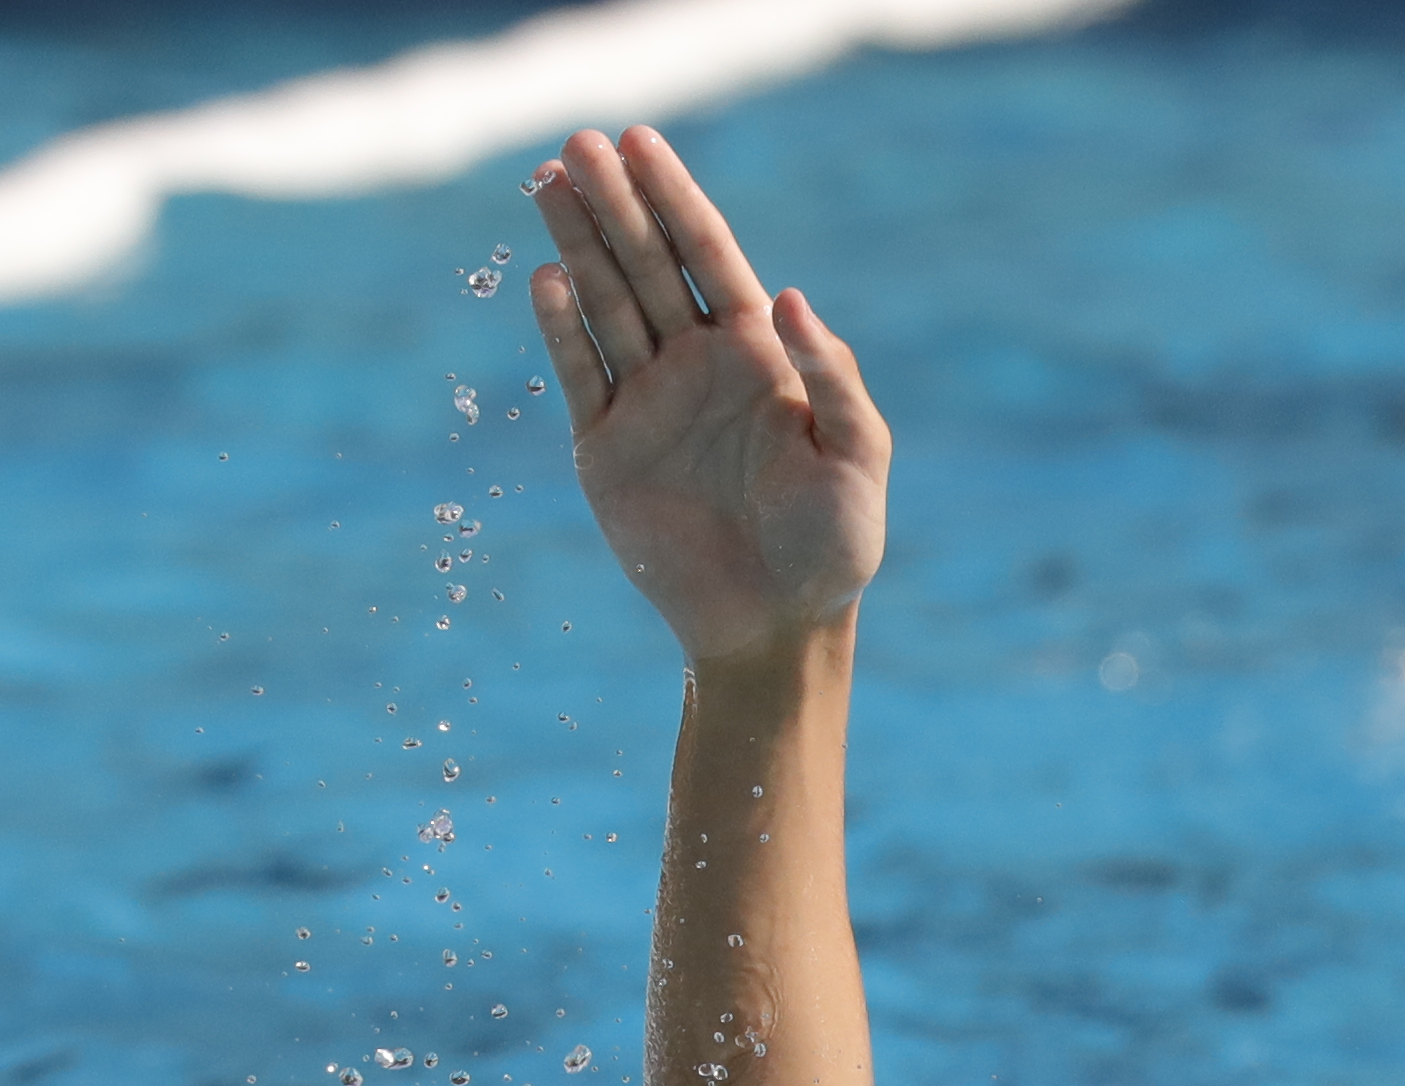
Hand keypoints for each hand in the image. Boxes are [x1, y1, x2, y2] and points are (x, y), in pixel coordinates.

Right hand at [525, 126, 887, 670]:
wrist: (777, 627)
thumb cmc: (834, 547)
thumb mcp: (858, 459)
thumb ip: (833, 377)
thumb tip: (789, 298)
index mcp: (757, 355)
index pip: (706, 255)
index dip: (675, 197)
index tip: (640, 140)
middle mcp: (696, 364)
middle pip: (646, 265)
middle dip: (614, 203)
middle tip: (576, 142)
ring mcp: (648, 402)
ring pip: (605, 305)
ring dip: (575, 244)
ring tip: (545, 183)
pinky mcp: (607, 448)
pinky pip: (580, 375)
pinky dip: (561, 330)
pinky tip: (545, 278)